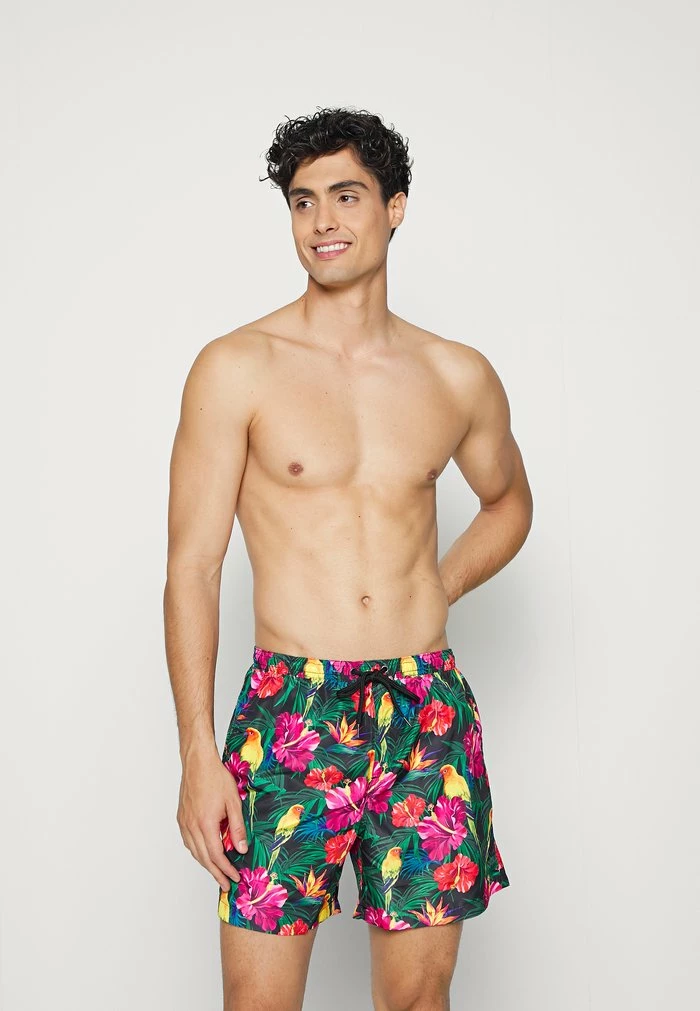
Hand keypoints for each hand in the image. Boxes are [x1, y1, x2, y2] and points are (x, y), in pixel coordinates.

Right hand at [177, 748, 247, 889]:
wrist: (198, 762)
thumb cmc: (216, 778)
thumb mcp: (233, 802)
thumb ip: (237, 827)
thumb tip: (241, 848)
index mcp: (205, 824)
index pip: (216, 855)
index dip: (225, 869)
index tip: (234, 878)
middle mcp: (192, 826)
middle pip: (203, 858)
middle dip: (216, 873)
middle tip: (225, 885)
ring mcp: (184, 822)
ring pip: (194, 851)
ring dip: (205, 864)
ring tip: (217, 872)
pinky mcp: (181, 817)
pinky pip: (188, 841)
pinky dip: (197, 851)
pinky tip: (204, 853)